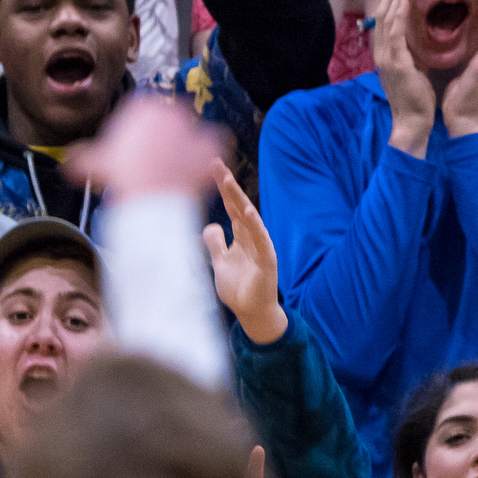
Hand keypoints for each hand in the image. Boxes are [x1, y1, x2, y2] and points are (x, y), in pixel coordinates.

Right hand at [65, 95, 224, 202]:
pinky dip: (211, 150)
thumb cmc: (121, 175)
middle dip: (162, 133)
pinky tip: (203, 161)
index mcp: (142, 107)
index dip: (134, 128)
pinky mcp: (208, 146)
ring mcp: (191, 127)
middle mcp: (169, 111)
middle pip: (167, 118)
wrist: (150, 196)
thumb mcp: (96, 164)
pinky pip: (215, 142)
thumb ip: (82, 159)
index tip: (130, 146)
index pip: (140, 110)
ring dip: (189, 138)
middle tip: (153, 155)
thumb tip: (67, 165)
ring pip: (193, 126)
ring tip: (179, 157)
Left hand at [203, 161, 287, 343]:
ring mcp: (261, 247)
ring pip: (249, 218)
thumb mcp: (220, 262)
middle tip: (216, 164)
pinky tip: (247, 211)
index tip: (213, 166)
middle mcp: (252, 237)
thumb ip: (215, 243)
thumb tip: (211, 225)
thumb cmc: (239, 288)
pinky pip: (261, 240)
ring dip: (238, 199)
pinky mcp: (267, 261)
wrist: (252, 313)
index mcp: (241, 236)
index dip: (223, 188)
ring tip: (227, 181)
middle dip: (228, 186)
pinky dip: (254, 226)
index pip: (231, 206)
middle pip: (238, 206)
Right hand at [371, 0, 435, 156]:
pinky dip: (399, 15)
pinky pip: (395, 33)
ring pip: (386, 19)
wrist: (411, 120)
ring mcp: (386, 56)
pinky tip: (405, 2)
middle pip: (383, 15)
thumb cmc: (415, 98)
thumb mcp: (412, 69)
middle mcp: (381, 52)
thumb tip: (415, 37)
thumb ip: (410, 52)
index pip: (386, 21)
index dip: (392, 1)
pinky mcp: (395, 62)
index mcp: (386, 54)